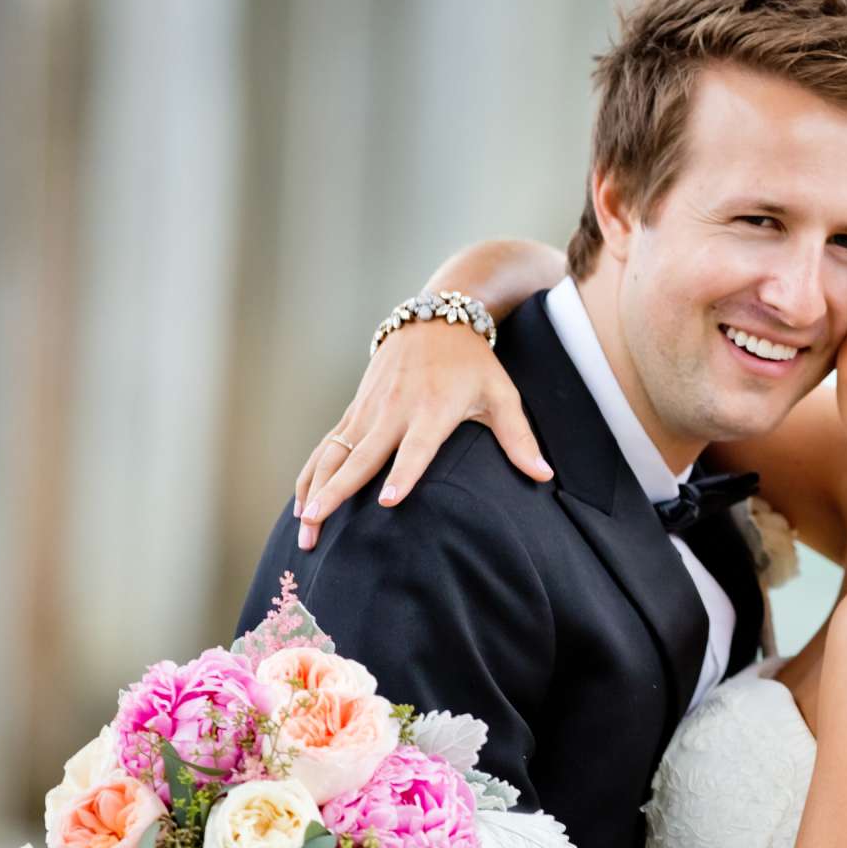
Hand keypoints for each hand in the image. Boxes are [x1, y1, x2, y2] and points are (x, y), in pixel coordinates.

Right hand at [293, 320, 549, 548]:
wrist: (434, 320)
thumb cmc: (473, 364)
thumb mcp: (501, 394)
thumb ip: (519, 438)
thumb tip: (544, 475)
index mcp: (432, 409)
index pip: (416, 447)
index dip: (402, 473)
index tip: (387, 501)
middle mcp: (393, 410)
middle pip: (361, 456)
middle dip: (338, 492)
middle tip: (317, 523)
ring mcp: (368, 410)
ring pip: (334, 454)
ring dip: (316, 490)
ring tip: (305, 527)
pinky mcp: (354, 411)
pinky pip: (327, 446)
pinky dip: (311, 474)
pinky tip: (302, 504)